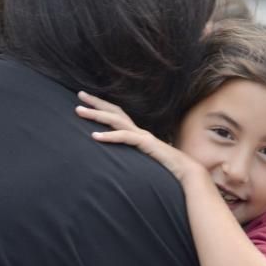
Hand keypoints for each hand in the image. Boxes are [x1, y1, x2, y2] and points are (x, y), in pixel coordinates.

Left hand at [75, 91, 205, 182]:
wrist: (185, 171)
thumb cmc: (166, 168)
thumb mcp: (143, 160)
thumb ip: (133, 156)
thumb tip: (119, 160)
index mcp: (137, 133)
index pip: (117, 115)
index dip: (102, 106)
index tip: (87, 100)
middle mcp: (138, 130)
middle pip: (114, 111)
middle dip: (95, 102)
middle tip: (79, 95)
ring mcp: (142, 136)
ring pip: (115, 121)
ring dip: (96, 115)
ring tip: (79, 111)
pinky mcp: (145, 144)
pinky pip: (125, 137)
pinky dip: (109, 136)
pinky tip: (94, 136)